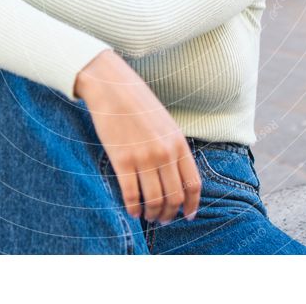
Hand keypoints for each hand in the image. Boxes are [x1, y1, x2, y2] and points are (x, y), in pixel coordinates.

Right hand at [75, 50, 200, 223]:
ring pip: (154, 200)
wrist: (112, 86)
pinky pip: (131, 194)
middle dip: (170, 214)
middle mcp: (165, 152)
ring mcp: (144, 157)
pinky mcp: (122, 159)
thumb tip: (175, 177)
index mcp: (179, 142)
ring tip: (148, 217)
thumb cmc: (138, 104)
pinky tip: (132, 211)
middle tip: (163, 219)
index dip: (192, 205)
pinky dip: (133, 208)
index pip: (193, 184)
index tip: (188, 215)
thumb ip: (173, 148)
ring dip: (152, 214)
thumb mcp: (165, 123)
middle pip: (174, 197)